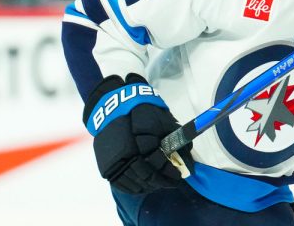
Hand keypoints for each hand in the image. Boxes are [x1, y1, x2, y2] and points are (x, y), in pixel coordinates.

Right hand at [83, 74, 193, 193]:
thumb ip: (174, 139)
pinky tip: (142, 186)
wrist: (113, 105)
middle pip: (147, 178)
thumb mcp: (163, 120)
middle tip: (171, 182)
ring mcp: (115, 162)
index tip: (179, 176)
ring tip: (158, 184)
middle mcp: (127, 155)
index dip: (170, 173)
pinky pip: (120, 184)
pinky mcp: (106, 165)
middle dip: (162, 182)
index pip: (159, 166)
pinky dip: (133, 188)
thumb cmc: (142, 110)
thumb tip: (187, 155)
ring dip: (148, 186)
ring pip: (134, 183)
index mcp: (142, 143)